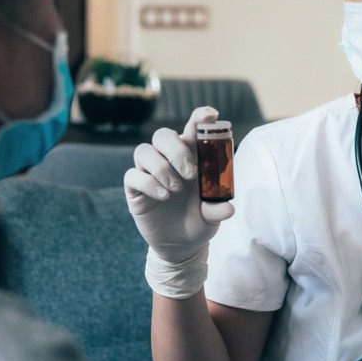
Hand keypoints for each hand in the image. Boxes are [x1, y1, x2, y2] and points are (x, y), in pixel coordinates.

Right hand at [124, 106, 234, 264]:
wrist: (180, 245)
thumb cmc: (198, 221)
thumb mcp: (212, 216)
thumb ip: (217, 209)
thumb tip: (229, 208)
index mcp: (191, 157)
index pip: (191, 129)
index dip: (199, 118)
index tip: (209, 115)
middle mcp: (168, 160)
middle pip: (162, 135)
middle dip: (176, 150)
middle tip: (191, 174)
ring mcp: (149, 172)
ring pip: (144, 151)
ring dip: (162, 168)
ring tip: (176, 190)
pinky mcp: (135, 188)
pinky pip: (133, 175)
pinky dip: (149, 184)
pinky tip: (163, 197)